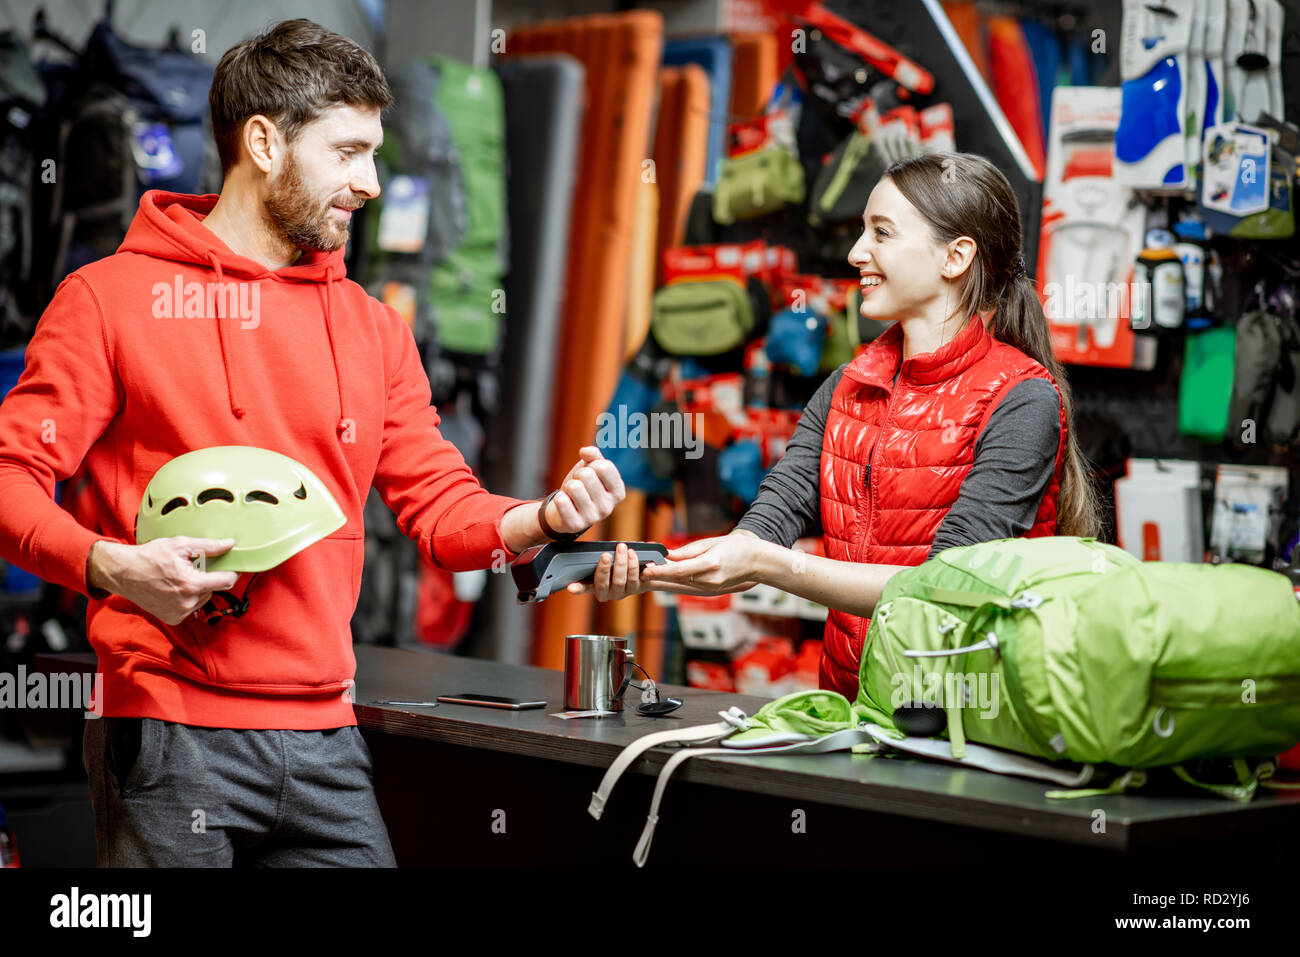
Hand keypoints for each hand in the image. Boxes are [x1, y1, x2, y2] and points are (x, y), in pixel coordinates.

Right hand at [88, 537, 240, 625]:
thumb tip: (229, 545)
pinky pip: (191, 607)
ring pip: (203, 598)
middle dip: (208, 578)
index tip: (232, 566)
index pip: (227, 581)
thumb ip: (209, 546)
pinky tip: (174, 589)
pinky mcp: (172, 619)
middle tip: (193, 568)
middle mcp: (187, 602)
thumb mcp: (180, 545)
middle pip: (214, 589)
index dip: (232, 572)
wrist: (124, 573)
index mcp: (192, 584)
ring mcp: (179, 613)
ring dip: (198, 588)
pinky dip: (187, 598)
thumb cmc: (150, 557)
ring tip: (180, 577)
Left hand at [545, 446, 625, 535]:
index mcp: (617, 492)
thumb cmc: (582, 487)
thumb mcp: (591, 468)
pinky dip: (559, 498)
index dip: (592, 464)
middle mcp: (608, 507)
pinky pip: (561, 501)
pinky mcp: (575, 525)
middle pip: (587, 474)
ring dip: (568, 486)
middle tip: (579, 485)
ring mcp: (592, 518)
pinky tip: (565, 504)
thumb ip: (593, 455)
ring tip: (572, 495)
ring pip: (574, 487)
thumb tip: (585, 451)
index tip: (591, 473)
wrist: (564, 510)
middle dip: (578, 475)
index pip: (605, 467)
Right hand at [565, 542, 649, 599]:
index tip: (570, 587)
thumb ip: (594, 560)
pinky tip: (648, 568)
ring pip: (631, 580)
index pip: (587, 588)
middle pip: (616, 582)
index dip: (578, 588)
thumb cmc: (610, 566)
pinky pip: (647, 581)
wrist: (633, 575)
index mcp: (598, 589)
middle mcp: (613, 593)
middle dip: (617, 564)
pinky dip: (648, 574)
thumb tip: (585, 558)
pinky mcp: (643, 586)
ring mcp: (629, 590)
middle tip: (615, 549)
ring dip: (631, 564)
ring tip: (629, 551)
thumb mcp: (598, 564)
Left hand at [637, 533, 761, 594]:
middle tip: (638, 572)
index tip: (645, 569)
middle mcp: (709, 580)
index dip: (661, 571)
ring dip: (663, 580)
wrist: (758, 562)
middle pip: (676, 581)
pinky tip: (664, 578)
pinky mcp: (711, 591)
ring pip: (680, 585)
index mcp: (710, 565)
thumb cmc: (737, 547)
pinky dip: (675, 581)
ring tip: (646, 573)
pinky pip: (688, 586)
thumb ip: (688, 551)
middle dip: (657, 577)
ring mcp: (710, 588)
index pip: (679, 571)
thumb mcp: (712, 542)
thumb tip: (668, 555)